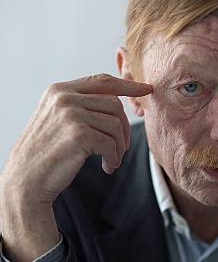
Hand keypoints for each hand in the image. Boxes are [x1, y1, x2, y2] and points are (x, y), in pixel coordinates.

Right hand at [0, 73, 152, 205]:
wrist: (26, 180)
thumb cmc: (46, 154)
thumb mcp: (58, 121)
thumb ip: (80, 106)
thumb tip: (116, 100)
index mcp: (58, 90)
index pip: (101, 81)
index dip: (127, 85)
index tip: (146, 89)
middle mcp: (64, 97)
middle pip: (114, 104)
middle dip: (124, 128)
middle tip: (121, 149)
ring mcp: (70, 114)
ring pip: (116, 124)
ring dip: (120, 146)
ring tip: (112, 160)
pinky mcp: (78, 134)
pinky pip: (111, 143)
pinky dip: (114, 158)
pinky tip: (107, 167)